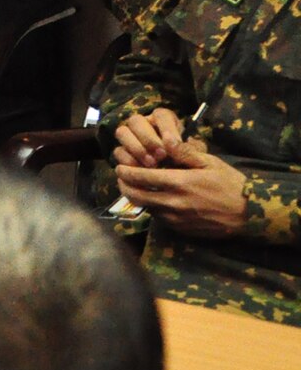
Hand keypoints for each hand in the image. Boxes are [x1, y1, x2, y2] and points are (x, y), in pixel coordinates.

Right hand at [113, 108, 188, 167]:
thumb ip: (187, 149)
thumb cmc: (189, 161)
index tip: (174, 142)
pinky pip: (118, 151)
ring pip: (122, 132)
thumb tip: (173, 144)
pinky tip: (141, 170)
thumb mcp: (194, 155)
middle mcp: (144, 124)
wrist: (181, 178)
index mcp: (164, 120)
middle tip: (161, 156)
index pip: (160, 114)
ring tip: (151, 164)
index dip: (166, 127)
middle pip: (136, 120)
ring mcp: (130, 137)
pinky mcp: (122, 152)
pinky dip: (128, 160)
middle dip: (148, 138)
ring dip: (136, 148)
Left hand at [116, 140, 248, 235]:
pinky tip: (155, 200)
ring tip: (135, 187)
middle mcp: (173, 203)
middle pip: (136, 196)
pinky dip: (152, 208)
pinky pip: (159, 218)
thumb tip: (165, 140)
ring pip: (146, 208)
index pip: (141, 178)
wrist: (249, 213)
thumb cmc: (230, 184)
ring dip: (137, 198)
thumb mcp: (210, 163)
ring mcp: (176, 219)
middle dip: (123, 186)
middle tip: (121, 178)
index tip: (119, 167)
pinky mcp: (181, 229)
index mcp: (179, 183)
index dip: (125, 172)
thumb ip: (184, 153)